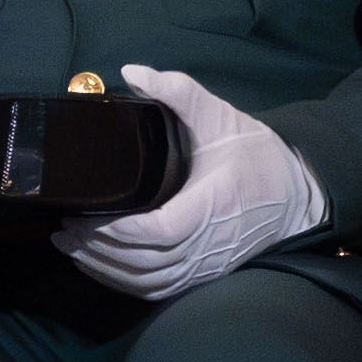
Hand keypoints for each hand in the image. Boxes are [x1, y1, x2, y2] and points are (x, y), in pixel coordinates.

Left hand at [60, 68, 327, 301]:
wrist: (299, 197)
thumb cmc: (257, 156)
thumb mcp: (222, 116)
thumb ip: (179, 92)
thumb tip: (131, 72)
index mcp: (212, 205)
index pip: (160, 231)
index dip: (119, 231)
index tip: (85, 214)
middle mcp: (208, 244)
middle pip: (145, 262)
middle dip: (98, 249)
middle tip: (63, 227)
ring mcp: (205, 266)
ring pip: (147, 281)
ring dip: (105, 269)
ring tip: (70, 246)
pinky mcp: (202, 276)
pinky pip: (156, 290)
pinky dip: (123, 283)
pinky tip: (99, 266)